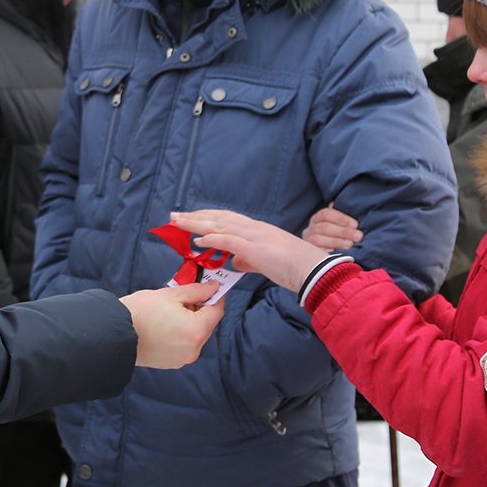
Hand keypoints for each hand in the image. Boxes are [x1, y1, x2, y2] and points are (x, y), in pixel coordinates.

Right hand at [120, 283, 223, 368]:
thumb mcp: (171, 294)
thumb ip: (196, 291)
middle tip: (186, 293)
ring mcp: (183, 358)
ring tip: (171, 308)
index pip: (217, 310)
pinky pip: (185, 344)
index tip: (211, 285)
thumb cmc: (140, 312)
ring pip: (195, 334)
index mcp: (196, 331)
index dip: (216, 295)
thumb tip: (213, 287)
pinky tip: (166, 323)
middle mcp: (194, 349)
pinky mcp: (172, 363)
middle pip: (207, 323)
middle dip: (200, 307)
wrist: (114, 334)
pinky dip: (181, 332)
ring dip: (190, 320)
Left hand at [170, 210, 328, 291]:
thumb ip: (248, 260)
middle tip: (173, 216)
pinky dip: (213, 238)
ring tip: (178, 223)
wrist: (313, 270)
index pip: (226, 218)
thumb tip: (234, 262)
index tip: (188, 217)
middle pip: (218, 217)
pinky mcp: (257, 249)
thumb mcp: (265, 262)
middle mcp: (254, 228)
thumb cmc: (293, 267)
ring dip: (197, 223)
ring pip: (220, 224)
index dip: (206, 216)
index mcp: (256, 230)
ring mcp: (255, 237)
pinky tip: (199, 240)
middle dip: (194, 216)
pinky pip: (231, 241)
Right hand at [303, 204, 362, 250]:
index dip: (341, 218)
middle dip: (343, 231)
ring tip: (350, 245)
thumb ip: (341, 219)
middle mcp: (310, 228)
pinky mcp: (307, 255)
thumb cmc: (334, 236)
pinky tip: (338, 254)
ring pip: (318, 239)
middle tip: (358, 236)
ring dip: (336, 242)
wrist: (315, 255)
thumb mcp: (336, 225)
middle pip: (324, 227)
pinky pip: (315, 253)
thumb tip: (350, 210)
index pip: (326, 214)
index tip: (356, 225)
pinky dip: (326, 253)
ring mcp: (307, 242)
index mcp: (317, 219)